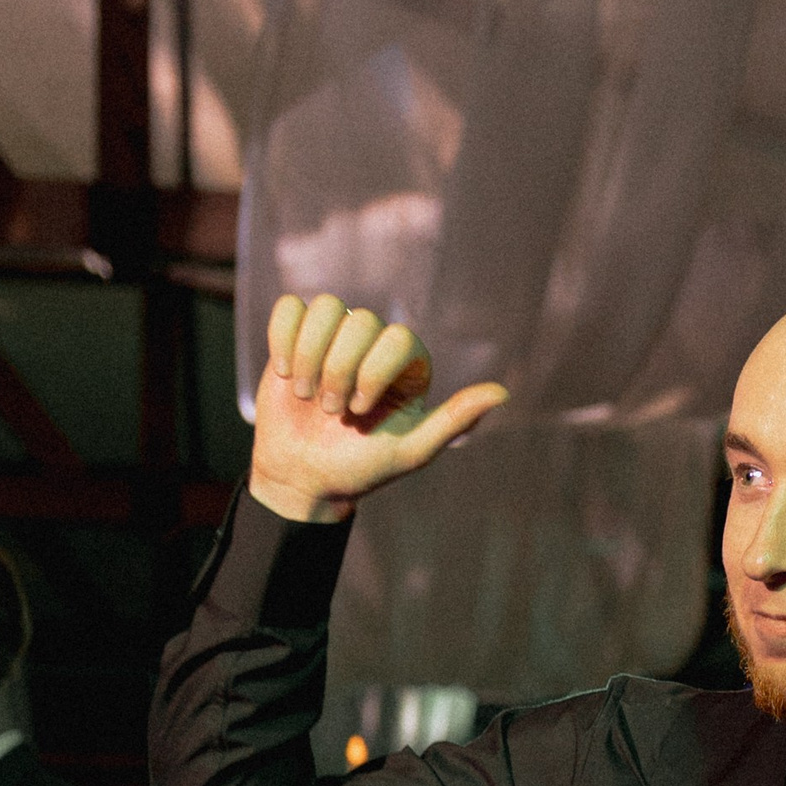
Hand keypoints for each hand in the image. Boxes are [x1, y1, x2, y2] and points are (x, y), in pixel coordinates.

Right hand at [248, 294, 507, 523]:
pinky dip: (282, 339)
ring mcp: (334, 336)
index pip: (398, 337)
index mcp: (407, 365)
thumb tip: (503, 393)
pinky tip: (283, 373)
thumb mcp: (412, 451)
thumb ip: (454, 420)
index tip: (360, 412)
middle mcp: (373, 343)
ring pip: (325, 308)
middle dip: (339, 371)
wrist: (305, 477)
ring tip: (305, 394)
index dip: (373, 371)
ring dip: (309, 355)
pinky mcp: (296, 335)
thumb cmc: (362, 467)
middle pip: (359, 321)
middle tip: (330, 412)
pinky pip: (290, 309)